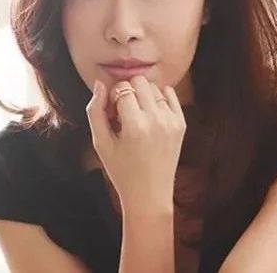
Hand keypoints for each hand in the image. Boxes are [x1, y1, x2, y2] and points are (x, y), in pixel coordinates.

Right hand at [86, 75, 186, 211]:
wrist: (150, 194)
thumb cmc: (121, 170)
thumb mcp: (100, 143)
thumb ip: (95, 110)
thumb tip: (100, 83)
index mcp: (135, 125)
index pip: (122, 88)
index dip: (113, 97)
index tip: (112, 113)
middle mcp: (156, 120)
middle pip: (139, 81)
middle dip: (128, 91)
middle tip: (124, 112)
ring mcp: (171, 121)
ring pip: (154, 86)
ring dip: (143, 95)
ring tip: (137, 116)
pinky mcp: (181, 123)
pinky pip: (169, 94)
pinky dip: (158, 98)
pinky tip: (150, 114)